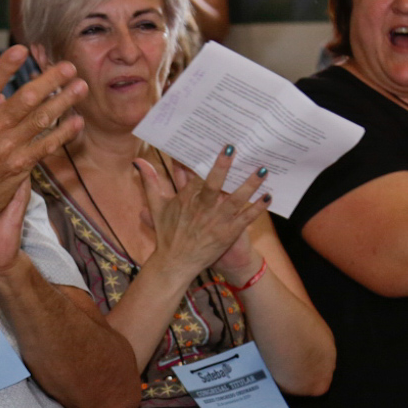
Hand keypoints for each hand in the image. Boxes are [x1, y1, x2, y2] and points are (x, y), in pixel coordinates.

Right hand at [0, 50, 85, 244]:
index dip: (5, 68)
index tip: (22, 49)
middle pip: (24, 101)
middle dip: (49, 81)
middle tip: (69, 66)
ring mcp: (6, 150)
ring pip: (40, 121)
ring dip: (63, 103)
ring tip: (81, 87)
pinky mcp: (20, 167)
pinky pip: (46, 147)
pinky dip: (62, 134)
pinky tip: (77, 121)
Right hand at [135, 147, 268, 282]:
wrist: (175, 264)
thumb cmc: (167, 234)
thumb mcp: (156, 207)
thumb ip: (150, 182)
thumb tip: (138, 162)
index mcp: (186, 200)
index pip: (195, 174)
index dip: (203, 158)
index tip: (212, 143)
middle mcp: (202, 210)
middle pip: (213, 185)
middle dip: (222, 167)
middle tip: (233, 148)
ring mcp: (217, 222)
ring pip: (235, 200)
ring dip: (249, 185)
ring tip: (262, 170)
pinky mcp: (228, 234)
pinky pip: (246, 219)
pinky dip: (257, 208)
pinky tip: (269, 196)